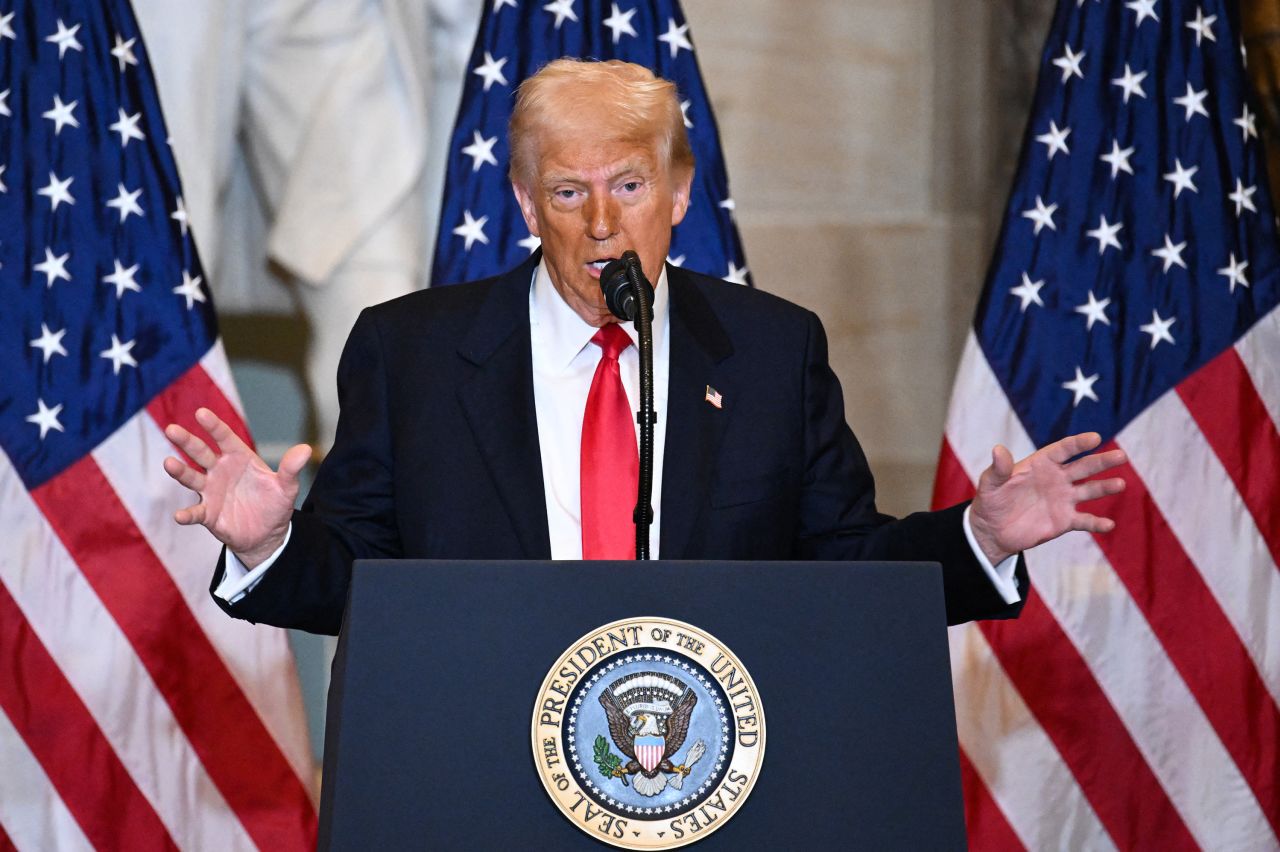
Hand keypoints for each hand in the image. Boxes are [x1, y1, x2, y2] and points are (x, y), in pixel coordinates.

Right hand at [162, 407, 311, 567]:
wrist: (267, 533)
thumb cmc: (275, 503)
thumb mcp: (286, 487)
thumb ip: (290, 469)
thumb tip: (306, 449)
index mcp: (239, 458)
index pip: (224, 437)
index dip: (213, 426)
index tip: (201, 413)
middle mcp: (220, 471)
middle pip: (201, 453)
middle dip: (187, 441)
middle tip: (172, 429)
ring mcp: (211, 491)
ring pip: (191, 478)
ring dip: (180, 471)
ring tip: (169, 463)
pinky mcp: (208, 514)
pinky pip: (195, 512)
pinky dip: (187, 514)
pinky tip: (180, 516)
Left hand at [969, 431, 1126, 564]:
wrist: (993, 530)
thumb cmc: (991, 501)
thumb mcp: (990, 484)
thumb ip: (998, 469)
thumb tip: (998, 449)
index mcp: (1041, 464)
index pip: (1063, 450)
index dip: (1078, 443)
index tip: (1095, 438)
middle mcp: (1057, 479)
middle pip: (1084, 467)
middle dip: (1102, 461)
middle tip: (1121, 456)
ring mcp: (1063, 499)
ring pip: (1090, 490)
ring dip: (1105, 487)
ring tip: (1120, 484)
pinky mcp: (1065, 520)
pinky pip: (1085, 520)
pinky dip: (1097, 523)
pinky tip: (1108, 525)